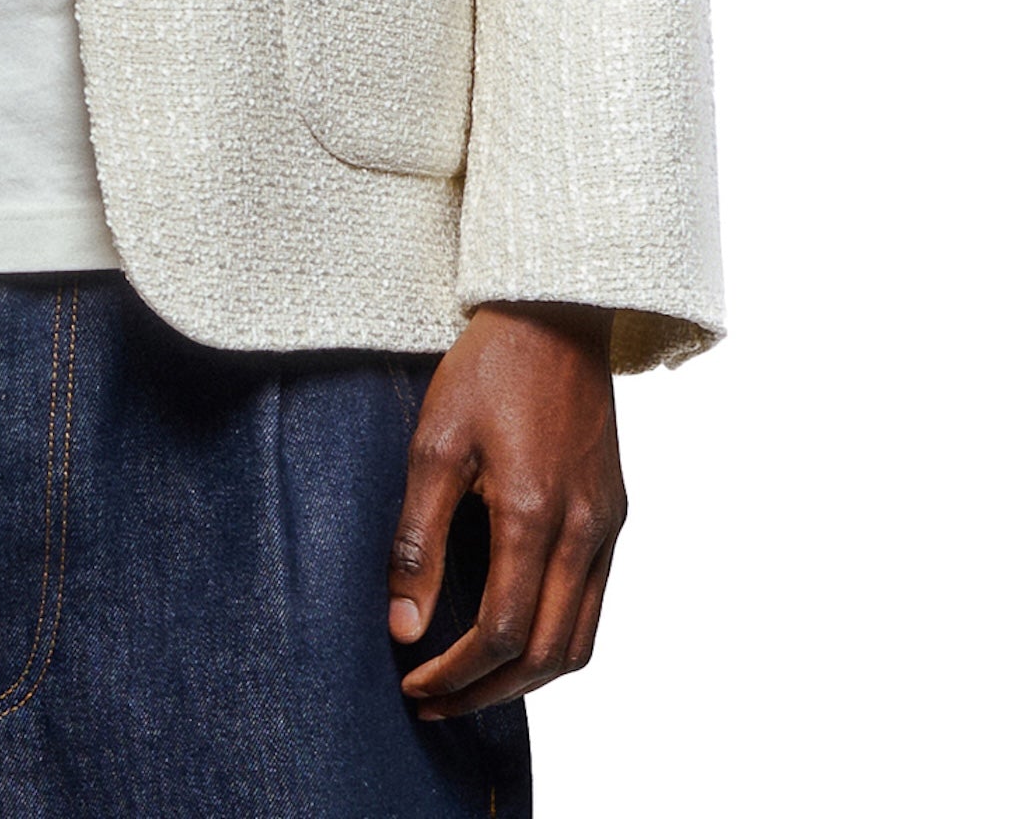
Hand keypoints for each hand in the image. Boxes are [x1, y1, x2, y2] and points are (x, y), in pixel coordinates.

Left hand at [388, 302, 623, 717]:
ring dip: (526, 678)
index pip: (500, 633)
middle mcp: (583, 532)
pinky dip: (556, 640)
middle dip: (487, 691)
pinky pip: (594, 606)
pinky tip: (514, 636)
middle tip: (434, 701)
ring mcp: (607, 527)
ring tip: (472, 684)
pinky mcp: (615, 516)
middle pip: (546, 655)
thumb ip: (419, 539)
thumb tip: (402, 625)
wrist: (554, 316)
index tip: (413, 683)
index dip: (454, 672)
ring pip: (580, 642)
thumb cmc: (487, 371)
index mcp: (533, 514)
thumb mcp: (433, 443)